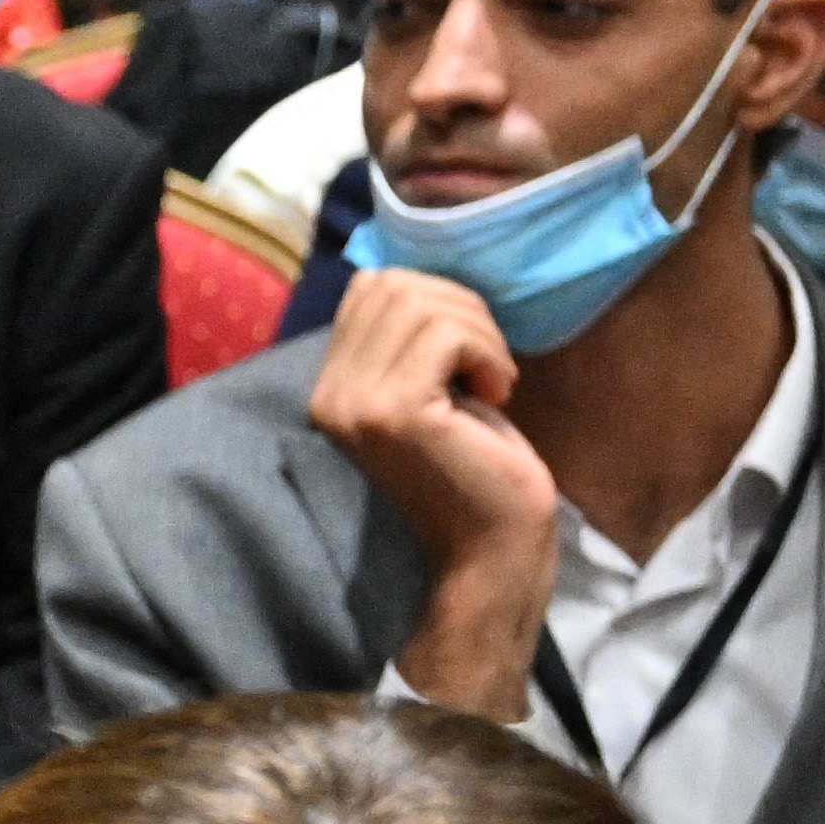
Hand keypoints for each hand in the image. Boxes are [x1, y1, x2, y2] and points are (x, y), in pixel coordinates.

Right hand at [304, 271, 563, 716]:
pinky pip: (447, 334)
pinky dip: (488, 352)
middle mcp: (328, 395)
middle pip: (394, 284)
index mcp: (328, 388)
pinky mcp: (393, 413)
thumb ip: (410, 340)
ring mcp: (355, 405)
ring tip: (492, 381)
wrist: (491, 548)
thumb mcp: (433, 388)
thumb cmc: (477, 468)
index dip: (433, 297)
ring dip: (480, 331)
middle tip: (487, 364)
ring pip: (423, 304)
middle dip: (460, 307)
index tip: (464, 353)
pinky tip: (496, 393)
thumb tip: (417, 275)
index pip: (370, 286)